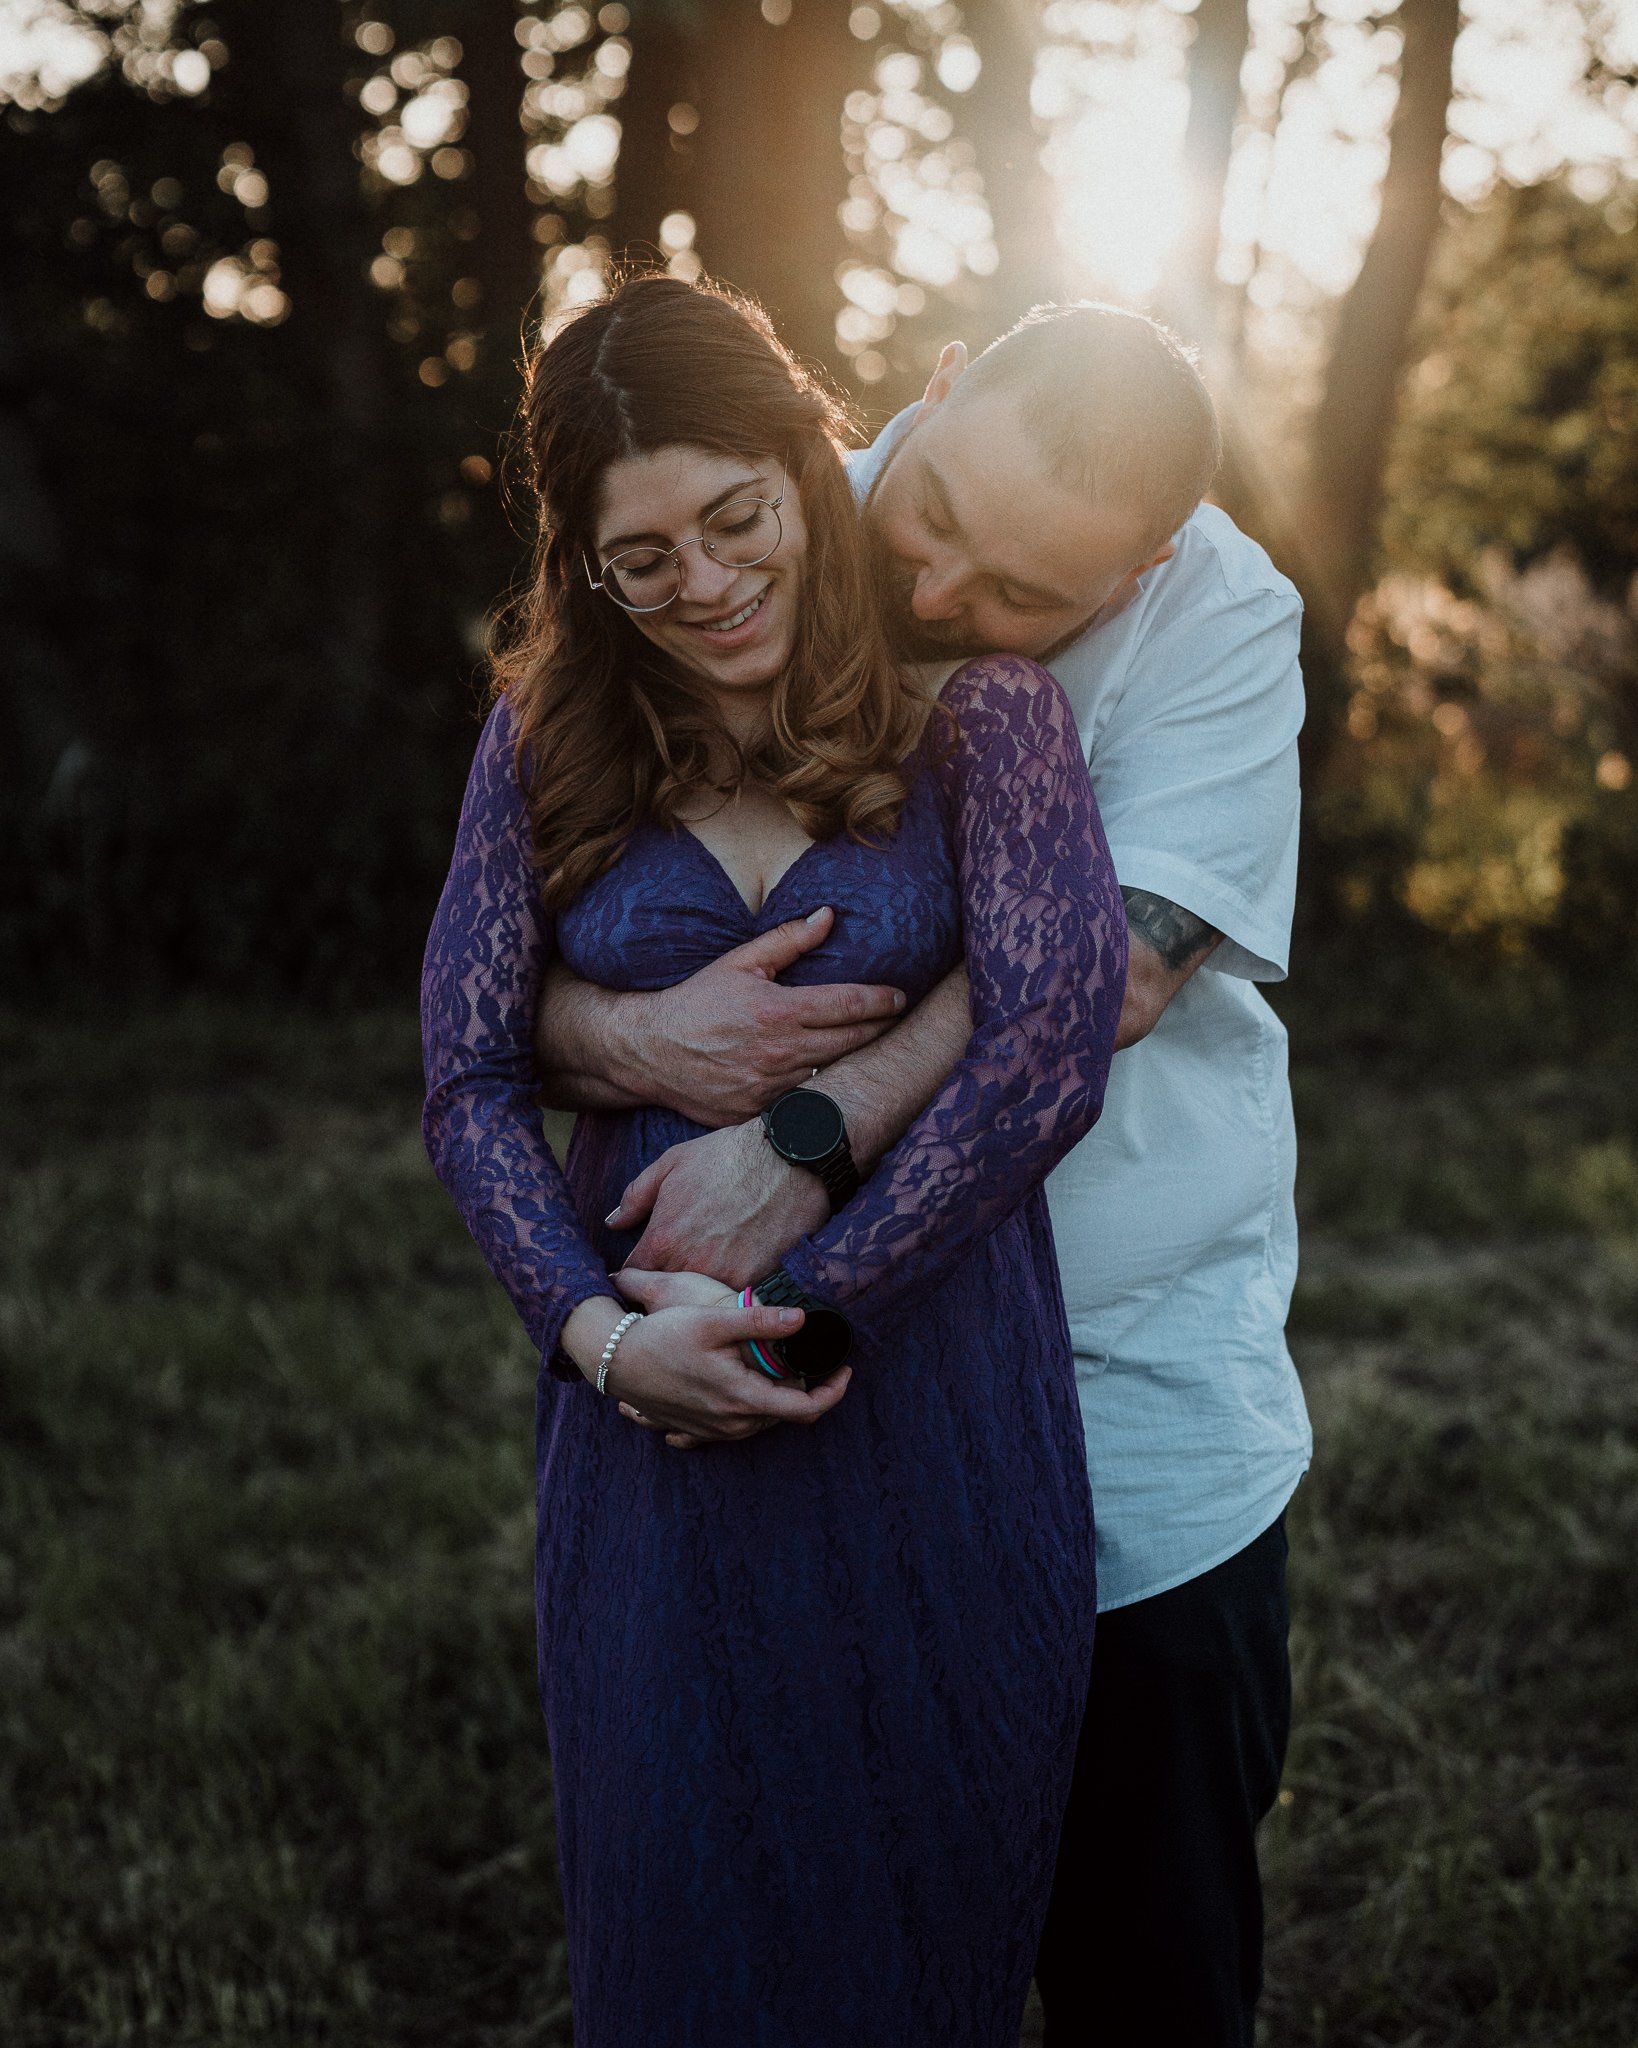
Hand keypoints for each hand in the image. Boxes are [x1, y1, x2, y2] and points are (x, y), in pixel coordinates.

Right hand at [595, 1285, 851, 1449]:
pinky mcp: (694, 1431)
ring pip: (760, 1421)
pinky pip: (732, 1428)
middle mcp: (731, 1423)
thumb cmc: (661, 1337)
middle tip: (807, 1356)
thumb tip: (803, 1318)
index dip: (833, 1391)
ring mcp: (712, 1431)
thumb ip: (759, 1321)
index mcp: (742, 1398)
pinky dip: (745, 1412)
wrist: (614, 1360)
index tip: (844, 1368)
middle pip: (785, 1415)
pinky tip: (738, 1390)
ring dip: (774, 1398)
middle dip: (803, 1389)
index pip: (806, 1409)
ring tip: (774, 1365)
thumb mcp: (712, 1321)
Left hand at [607, 1121, 830, 1287]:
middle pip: (668, 1294)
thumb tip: (613, 1223)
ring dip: (702, 1291)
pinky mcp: (758, 1281)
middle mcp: (690, 1266)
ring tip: (710, 1273)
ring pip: (703, 1299)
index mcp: (663, 1240)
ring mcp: (725, 1277)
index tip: (645, 1271)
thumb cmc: (728, 1155)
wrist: (790, 1157)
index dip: (636, 1274)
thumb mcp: (672, 1164)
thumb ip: (636, 1197)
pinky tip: (738, 1270)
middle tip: (681, 1271)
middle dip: (669, 1286)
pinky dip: (733, 1288)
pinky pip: (736, 1295)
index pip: (634, 1275)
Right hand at [640, 906, 904, 1125]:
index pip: (850, 1005)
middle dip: (879, 1029)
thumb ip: (788, 940)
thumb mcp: (740, 963)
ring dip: (851, 1059)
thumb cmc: (697, 1002)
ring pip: (832, 1073)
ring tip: (868, 1044)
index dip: (883, 1001)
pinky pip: (803, 1099)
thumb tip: (829, 916)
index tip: (900, 996)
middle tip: (895, 1019)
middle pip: (853, 1042)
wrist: (651, 1052)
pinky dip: (817, 1086)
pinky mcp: (760, 1112)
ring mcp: (772, 1088)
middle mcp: (781, 1052)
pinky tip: (827, 1074)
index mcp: (779, 1011)